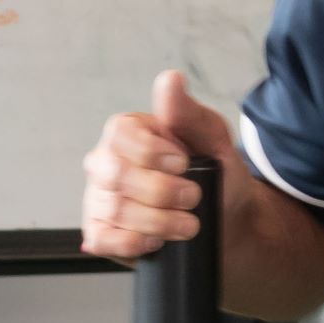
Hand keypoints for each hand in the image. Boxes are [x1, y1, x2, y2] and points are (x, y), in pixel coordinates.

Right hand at [81, 69, 227, 260]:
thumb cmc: (215, 176)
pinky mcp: (99, 232)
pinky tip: (157, 241)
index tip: (184, 163)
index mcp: (128, 134)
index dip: (152, 152)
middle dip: (162, 191)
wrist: (224, 221)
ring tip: (188, 224)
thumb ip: (188, 113)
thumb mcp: (213, 139)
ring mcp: (99, 199)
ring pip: (116, 209)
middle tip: (193, 197)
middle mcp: (106, 163)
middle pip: (116, 174)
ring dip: (160, 221)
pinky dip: (135, 242)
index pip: (120, 134)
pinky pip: (103, 238)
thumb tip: (170, 80)